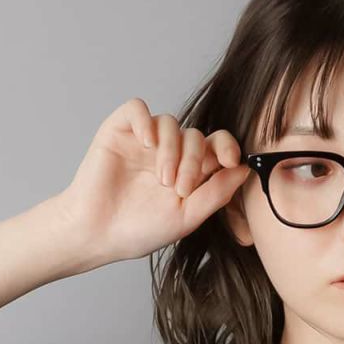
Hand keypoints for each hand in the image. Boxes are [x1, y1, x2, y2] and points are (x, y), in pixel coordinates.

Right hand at [53, 97, 250, 266]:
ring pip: (171, 123)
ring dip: (171, 150)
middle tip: (180, 189)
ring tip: (162, 180)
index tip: (230, 160)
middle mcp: (170, 152)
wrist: (98, 234)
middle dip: (194, 161)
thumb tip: (244, 169)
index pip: (216, 146)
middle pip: (196, 136)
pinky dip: (146, 121)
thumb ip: (215, 193)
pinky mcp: (120, 130)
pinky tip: (146, 143)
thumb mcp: (187, 217)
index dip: (227, 146)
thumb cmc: (139, 230)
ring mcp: (145, 141)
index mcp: (190, 172)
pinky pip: (138, 109)